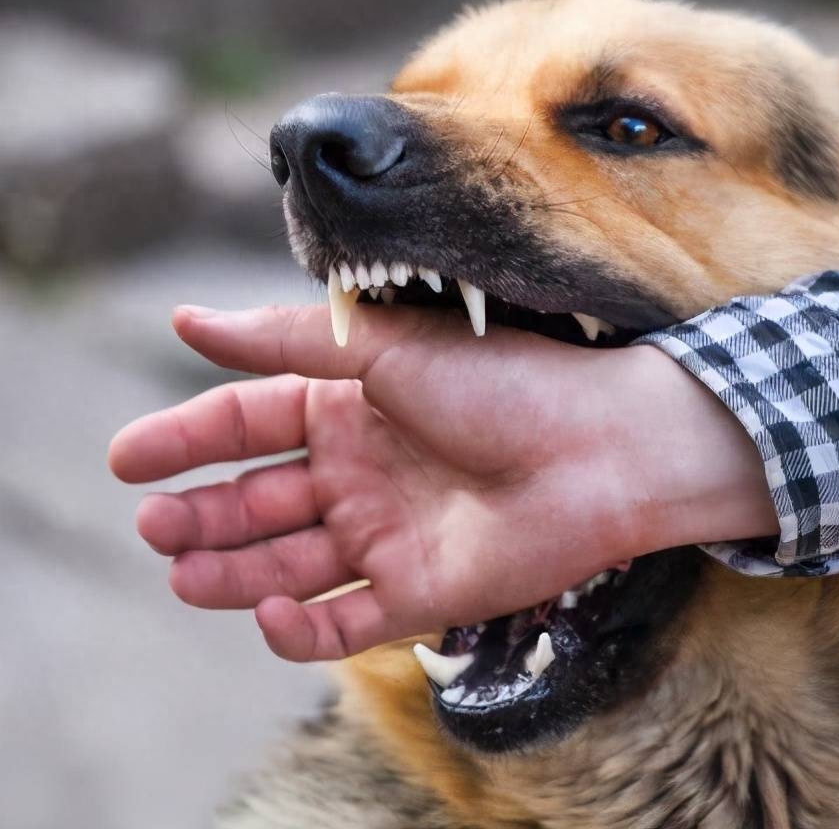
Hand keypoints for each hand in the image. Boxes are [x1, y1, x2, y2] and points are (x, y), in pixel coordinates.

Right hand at [108, 304, 775, 661]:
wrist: (604, 448)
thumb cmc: (505, 382)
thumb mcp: (384, 347)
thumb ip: (285, 343)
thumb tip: (184, 321)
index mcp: (352, 406)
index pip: (249, 423)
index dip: (186, 440)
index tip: (125, 460)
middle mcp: (364, 473)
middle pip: (259, 500)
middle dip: (202, 514)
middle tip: (154, 527)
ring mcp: (390, 536)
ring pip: (288, 563)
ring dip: (232, 571)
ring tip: (181, 572)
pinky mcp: (422, 594)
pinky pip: (345, 622)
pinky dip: (300, 627)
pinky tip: (267, 611)